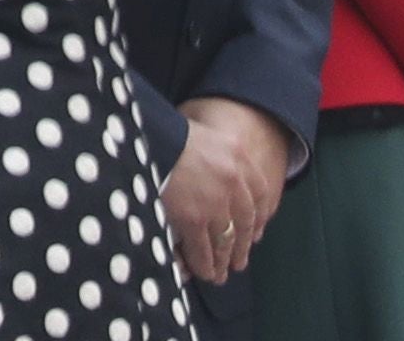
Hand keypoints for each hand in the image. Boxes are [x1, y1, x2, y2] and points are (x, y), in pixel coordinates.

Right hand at [164, 95, 286, 284]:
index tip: (256, 233)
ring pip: (225, 239)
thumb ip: (213, 153)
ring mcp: (215, 202)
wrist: (143, 134)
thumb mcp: (199, 131)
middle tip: (238, 261)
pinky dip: (204, 264)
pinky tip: (204, 272)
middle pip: (244, 220)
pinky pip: (203, 248)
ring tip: (220, 274)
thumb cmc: (161, 131)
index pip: (260, 192)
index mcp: (237, 155)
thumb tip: (210, 176)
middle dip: (241, 245)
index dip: (259, 216)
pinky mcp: (194, 218)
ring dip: (223, 260)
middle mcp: (233, 180)